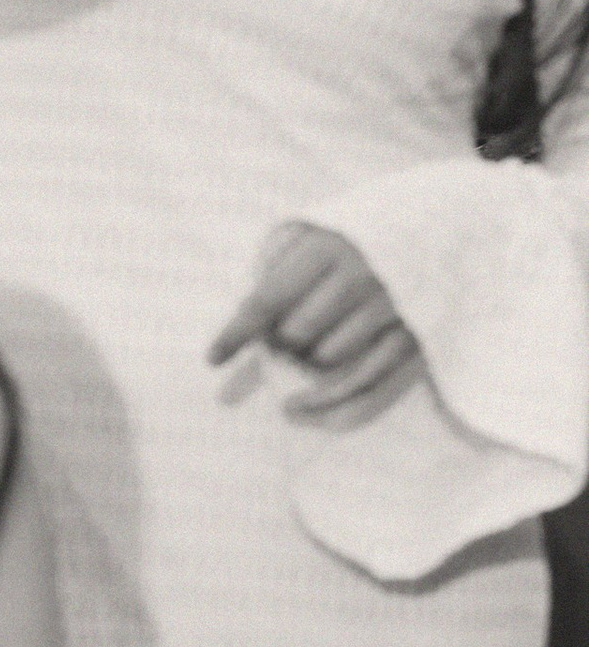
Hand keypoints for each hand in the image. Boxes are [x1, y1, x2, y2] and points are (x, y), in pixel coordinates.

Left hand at [207, 225, 424, 428]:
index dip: (237, 332)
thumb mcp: (305, 245)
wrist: (433, 230)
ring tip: (295, 379)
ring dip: (305, 380)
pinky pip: (375, 392)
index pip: (268, 298)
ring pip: (333, 366)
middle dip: (279, 351)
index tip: (212, 360)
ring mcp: (397, 309)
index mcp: (326, 246)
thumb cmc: (347, 244)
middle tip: (276, 355)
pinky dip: (338, 413)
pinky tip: (309, 416)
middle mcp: (364, 275)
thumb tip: (227, 345)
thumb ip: (269, 284)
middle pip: (299, 334)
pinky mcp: (423, 341)